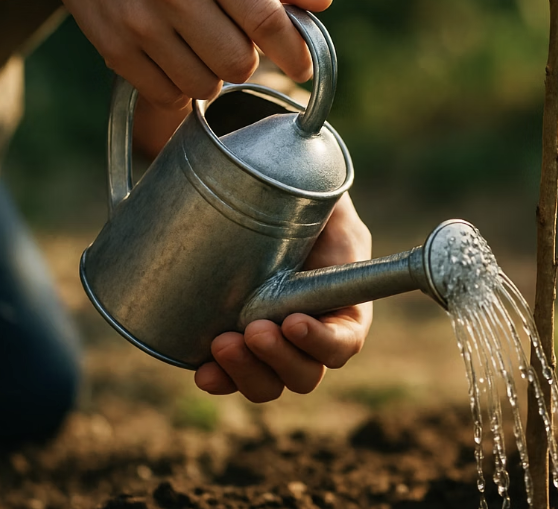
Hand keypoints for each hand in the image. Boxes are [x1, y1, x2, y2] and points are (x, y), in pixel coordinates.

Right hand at [0, 0, 331, 107]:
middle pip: (238, 62)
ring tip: (205, 45)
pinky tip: (178, 58)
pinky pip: (167, 95)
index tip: (303, 65)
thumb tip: (323, 2)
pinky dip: (182, 87)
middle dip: (249, 60)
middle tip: (237, 38)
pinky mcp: (115, 49)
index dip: (294, 51)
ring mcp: (140, 23)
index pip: (266, 20)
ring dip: (216, 76)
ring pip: (205, 85)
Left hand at [195, 193, 372, 401]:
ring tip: (222, 343)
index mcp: (343, 303)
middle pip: (305, 374)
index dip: (322, 342)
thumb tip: (315, 183)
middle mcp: (310, 332)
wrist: (258, 200)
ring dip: (248, 372)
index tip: (293, 320)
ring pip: (269, 383)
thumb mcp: (324, 195)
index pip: (344, 341)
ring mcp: (272, 344)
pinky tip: (205, 372)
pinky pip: (232, 377)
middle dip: (279, 360)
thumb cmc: (299, 196)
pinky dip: (220, 380)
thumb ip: (327, 199)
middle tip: (253, 329)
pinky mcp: (237, 344)